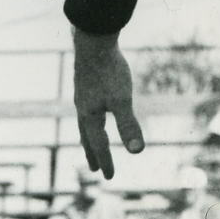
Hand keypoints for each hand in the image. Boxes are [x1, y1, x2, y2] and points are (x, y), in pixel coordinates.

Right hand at [72, 28, 144, 178]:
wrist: (93, 41)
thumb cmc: (108, 71)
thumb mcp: (122, 100)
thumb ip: (128, 125)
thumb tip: (136, 152)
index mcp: (90, 116)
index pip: (99, 145)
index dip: (106, 161)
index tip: (110, 178)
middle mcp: (83, 109)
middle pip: (87, 137)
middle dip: (93, 153)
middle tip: (94, 169)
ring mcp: (83, 96)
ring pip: (84, 123)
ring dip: (89, 137)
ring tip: (91, 143)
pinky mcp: (86, 85)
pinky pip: (87, 109)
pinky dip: (90, 120)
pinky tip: (95, 112)